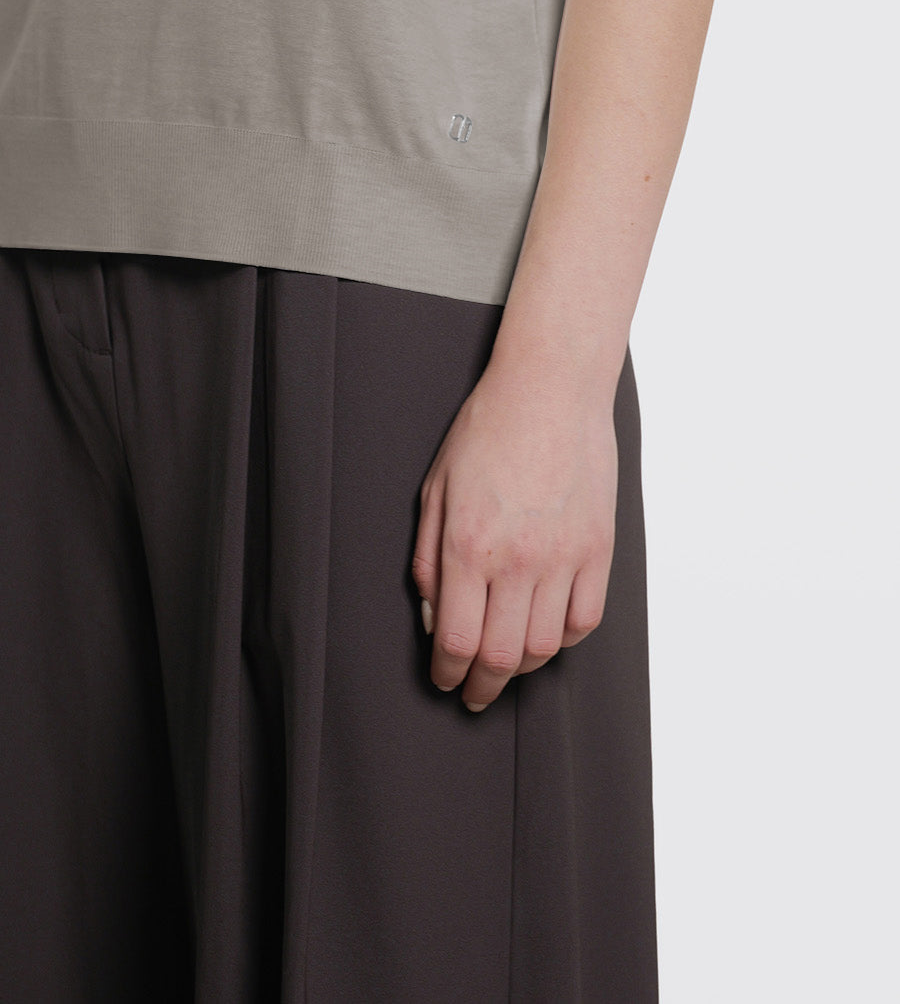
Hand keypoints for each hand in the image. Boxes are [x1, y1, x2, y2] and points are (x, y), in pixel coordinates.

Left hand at [411, 353, 618, 710]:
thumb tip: (434, 617)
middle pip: (502, 656)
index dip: (448, 673)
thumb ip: (429, 559)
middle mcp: (518, 559)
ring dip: (521, 669)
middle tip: (473, 693)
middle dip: (482, 686)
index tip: (445, 680)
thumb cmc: (487, 432)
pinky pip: (584, 618)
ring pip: (545, 646)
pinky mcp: (598, 548)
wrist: (550, 391)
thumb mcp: (435, 489)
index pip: (458, 641)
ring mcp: (564, 556)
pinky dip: (563, 639)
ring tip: (506, 667)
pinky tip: (545, 634)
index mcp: (469, 545)